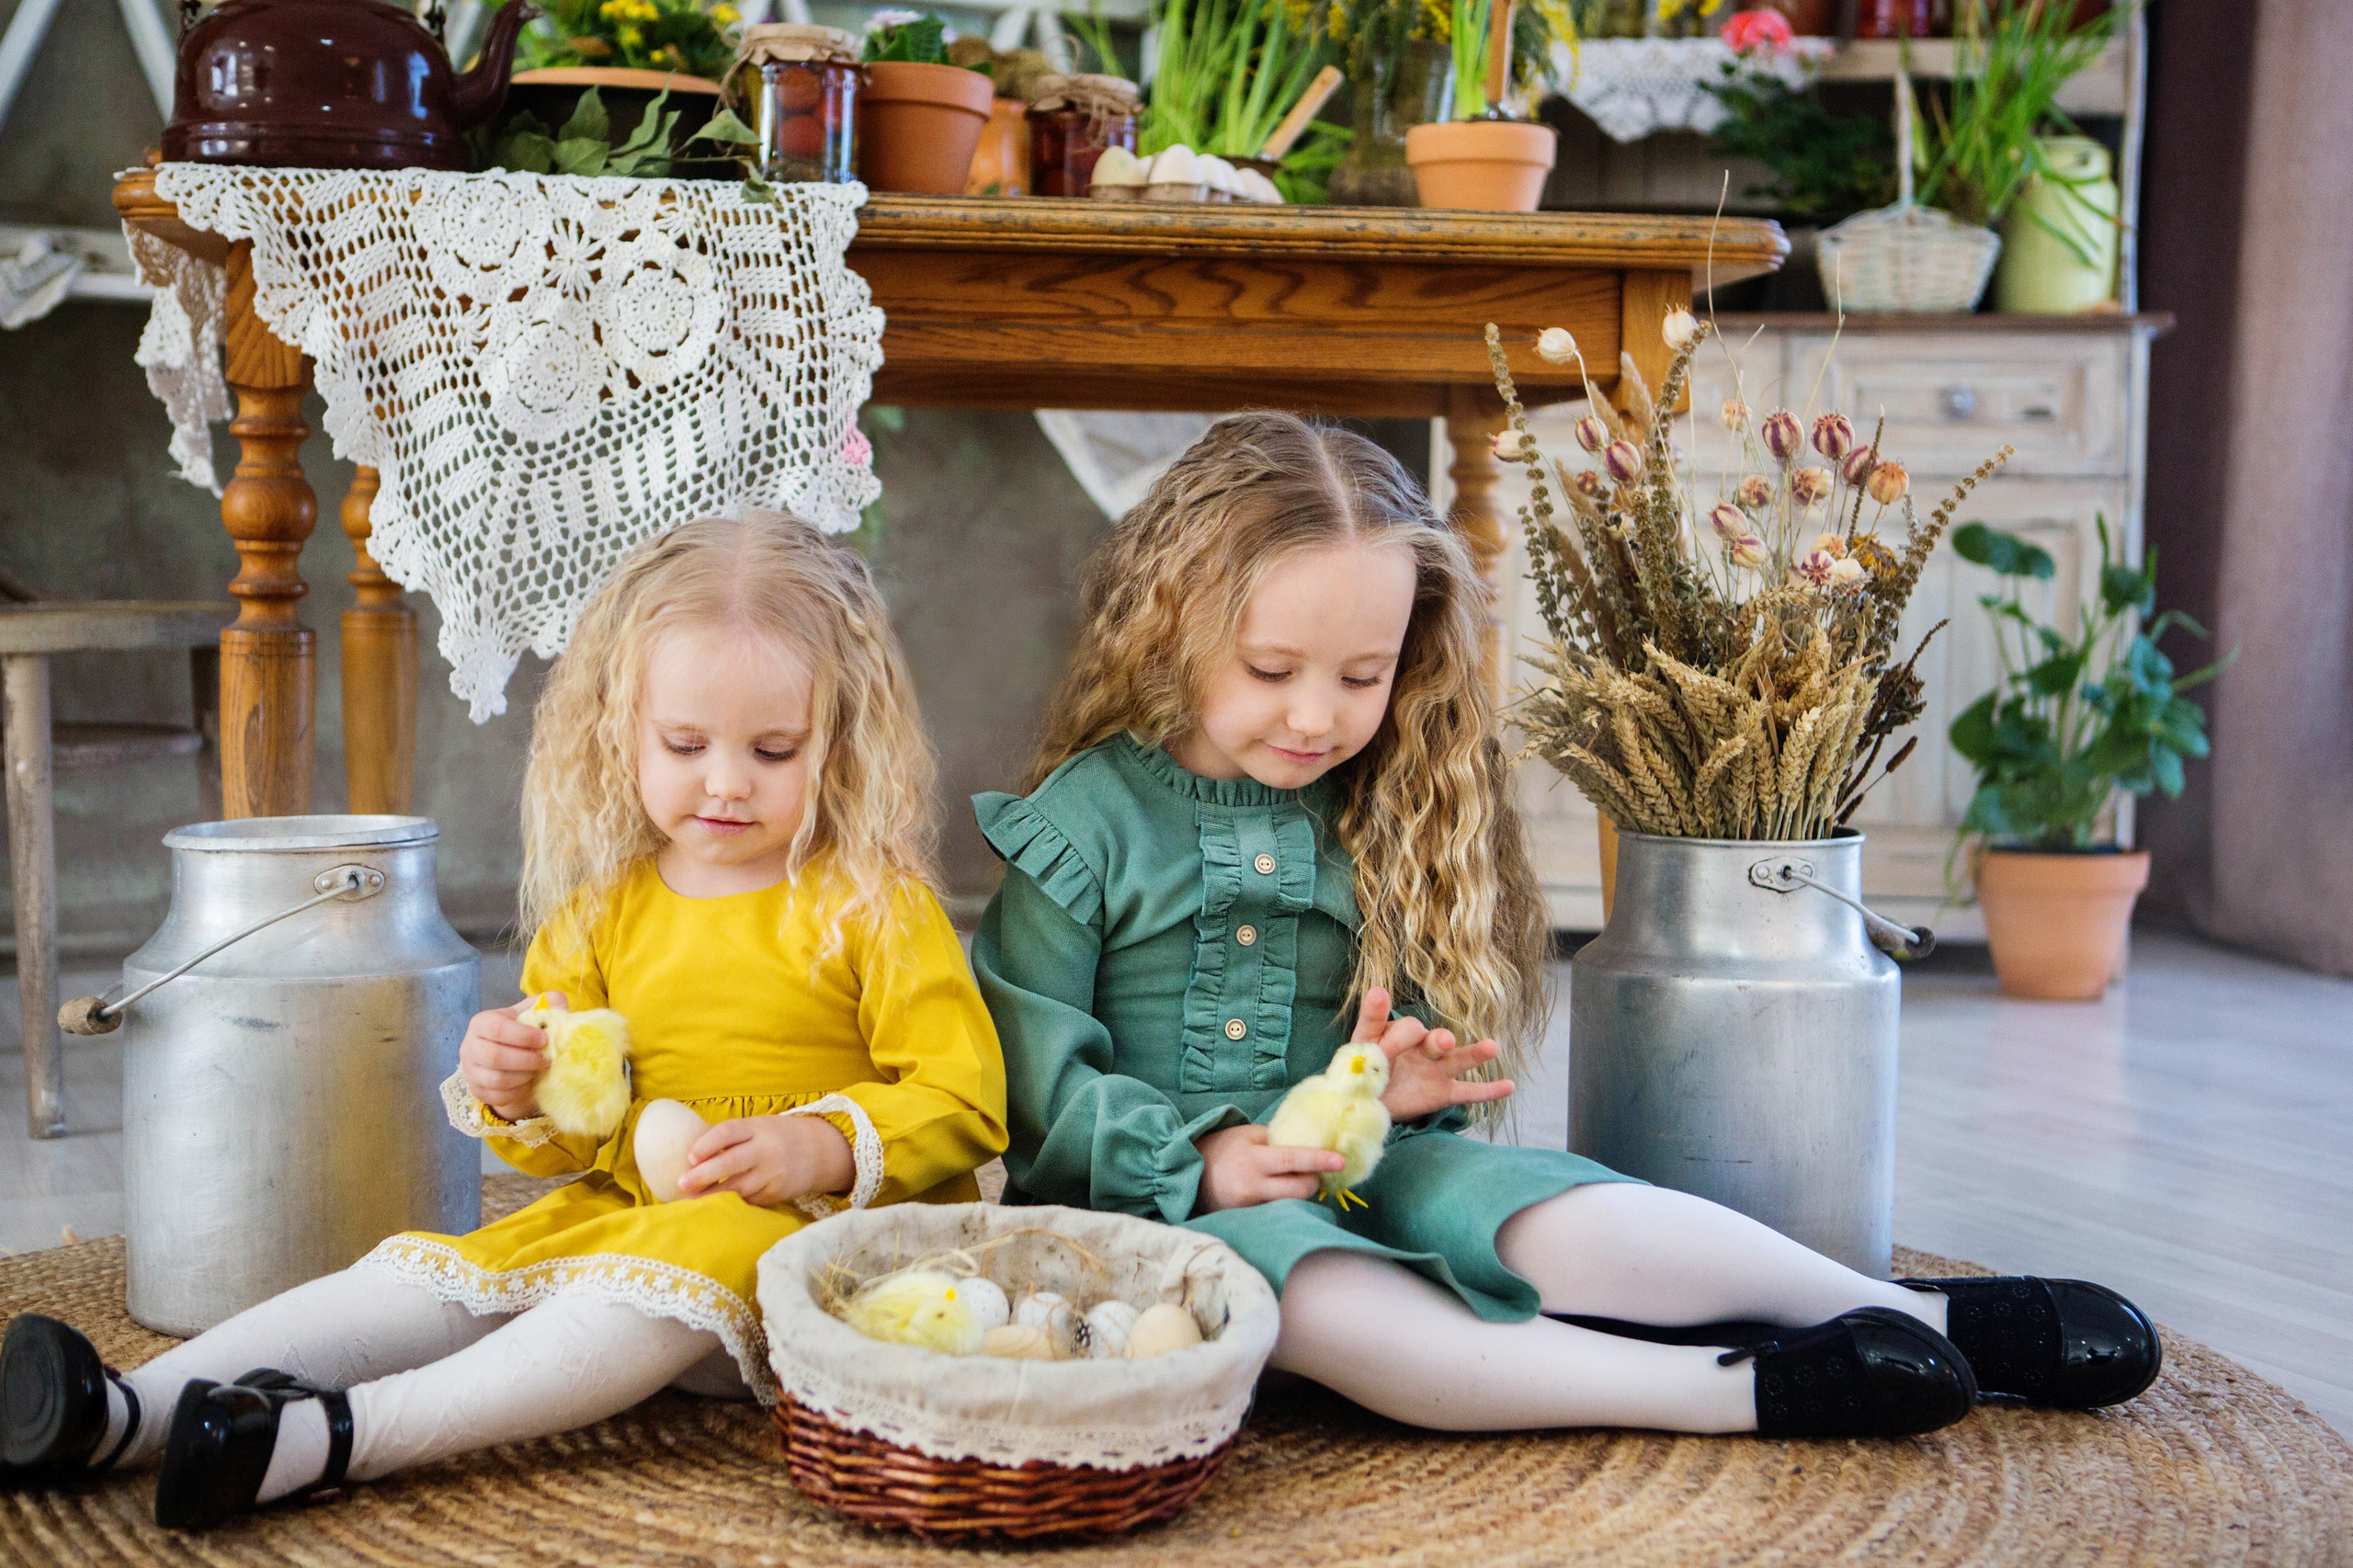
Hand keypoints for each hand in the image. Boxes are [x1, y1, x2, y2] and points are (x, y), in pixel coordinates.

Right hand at [458, 992, 566, 1121]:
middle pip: (495, 1057)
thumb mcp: (533, 1013)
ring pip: (497, 1080)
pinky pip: (499, 1096)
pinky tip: (528, 1083)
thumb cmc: (521, 1033)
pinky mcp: (477, 1091)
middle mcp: (470, 1047)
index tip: (543, 1040)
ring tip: (537, 1070)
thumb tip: (559, 1002)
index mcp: (482, 1023)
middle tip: (545, 1060)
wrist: (509, 1059)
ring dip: (524, 1077)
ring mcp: (470, 1071)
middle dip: (526, 1060)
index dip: (523, 1036)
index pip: (497, 1029)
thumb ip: (548, 1003)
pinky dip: (518, 1092)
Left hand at [677, 1114, 855, 1208]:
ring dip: (711, 1196)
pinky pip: (748, 1200)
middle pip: (731, 1162)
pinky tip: (714, 1207)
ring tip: (688, 1203)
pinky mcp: (775, 1193)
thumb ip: (729, 1136)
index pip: (729, 1132)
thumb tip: (687, 1148)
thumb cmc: (775, 1137)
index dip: (707, 1143)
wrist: (817, 1152)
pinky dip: (730, 1204)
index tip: (689, 1157)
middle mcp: (766, 1149)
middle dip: (704, 1174)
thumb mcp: (756, 1127)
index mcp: (757, 1128)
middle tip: (681, 1184)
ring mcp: (772, 1173)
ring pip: (738, 1188)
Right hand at [1193, 1124, 1343, 1214]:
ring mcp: (1250, 1208)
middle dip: (1314, 1181)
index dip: (1319, 1160)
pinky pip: (1278, 1213)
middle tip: (1312, 1172)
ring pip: (1291, 1205)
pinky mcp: (1249, 1221)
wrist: (1191, 1175)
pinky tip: (1279, 1193)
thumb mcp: (1248, 1135)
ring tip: (1293, 1181)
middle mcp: (1252, 1187)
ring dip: (1300, 1194)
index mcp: (1253, 1160)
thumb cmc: (1224, 1149)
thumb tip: (1309, 1144)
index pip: (1292, 1160)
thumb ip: (1277, 1140)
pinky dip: (1285, 1203)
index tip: (1341, 1161)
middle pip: (1299, 1190)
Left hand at [1351, 987, 1514, 1122]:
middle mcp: (1424, 1048)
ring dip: (1475, 1054)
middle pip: (1436, 1040)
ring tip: (1491, 1047)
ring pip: (1459, 1060)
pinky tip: (1509, 1086)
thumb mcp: (1363, 1042)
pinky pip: (1469, 1092)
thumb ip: (1372, 1020)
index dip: (1398, 1040)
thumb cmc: (1363, 1065)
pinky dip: (1489, 1090)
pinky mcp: (1442, 1094)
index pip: (1408, 1029)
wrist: (1363, 1098)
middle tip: (1444, 1041)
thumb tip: (1378, 988)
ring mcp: (1436, 1071)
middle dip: (1439, 1041)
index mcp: (1403, 1033)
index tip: (1383, 1053)